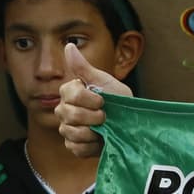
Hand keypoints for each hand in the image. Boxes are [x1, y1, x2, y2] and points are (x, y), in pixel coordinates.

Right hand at [56, 43, 130, 157]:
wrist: (130, 124)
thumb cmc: (118, 100)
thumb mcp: (105, 82)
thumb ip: (84, 67)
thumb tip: (68, 45)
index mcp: (70, 92)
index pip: (71, 94)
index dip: (90, 99)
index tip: (104, 100)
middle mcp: (64, 109)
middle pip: (69, 114)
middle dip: (93, 116)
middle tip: (106, 116)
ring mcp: (66, 128)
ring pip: (71, 132)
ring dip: (93, 132)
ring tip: (104, 128)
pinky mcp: (72, 145)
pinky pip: (75, 148)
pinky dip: (90, 146)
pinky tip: (99, 140)